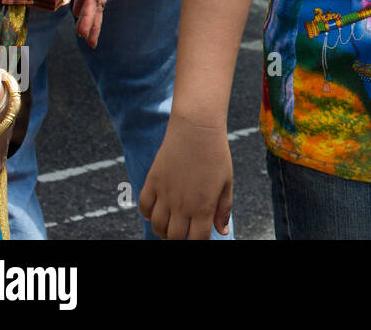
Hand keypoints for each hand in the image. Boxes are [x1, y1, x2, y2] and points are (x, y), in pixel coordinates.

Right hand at [139, 113, 232, 239]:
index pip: (197, 240)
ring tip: (171, 225)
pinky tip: (156, 210)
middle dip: (179, 239)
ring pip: (157, 226)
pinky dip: (148, 213)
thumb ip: (223, 209)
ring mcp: (164, 194)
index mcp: (203, 207)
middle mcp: (182, 205)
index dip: (198, 242)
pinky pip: (143, 207)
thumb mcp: (227, 182)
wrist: (197, 128)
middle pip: (174, 237)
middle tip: (184, 232)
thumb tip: (221, 231)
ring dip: (163, 230)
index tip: (199, 237)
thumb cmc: (216, 154)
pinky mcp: (152, 182)